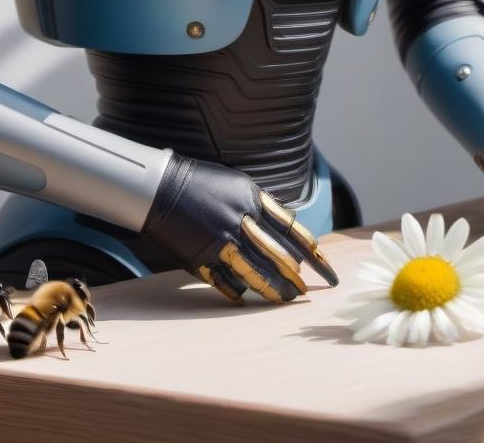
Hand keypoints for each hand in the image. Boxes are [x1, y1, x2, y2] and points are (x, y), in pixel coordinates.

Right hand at [141, 153, 338, 301]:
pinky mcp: (202, 258)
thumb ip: (261, 206)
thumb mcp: (237, 185)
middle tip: (305, 292)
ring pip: (256, 272)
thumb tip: (285, 227)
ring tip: (284, 300)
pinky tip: (245, 299)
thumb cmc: (200, 183)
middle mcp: (240, 221)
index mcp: (252, 200)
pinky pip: (225, 280)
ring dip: (273, 289)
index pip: (291, 230)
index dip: (311, 251)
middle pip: (277, 255)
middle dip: (294, 277)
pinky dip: (236, 291)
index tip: (324, 266)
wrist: (159, 188)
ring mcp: (221, 241)